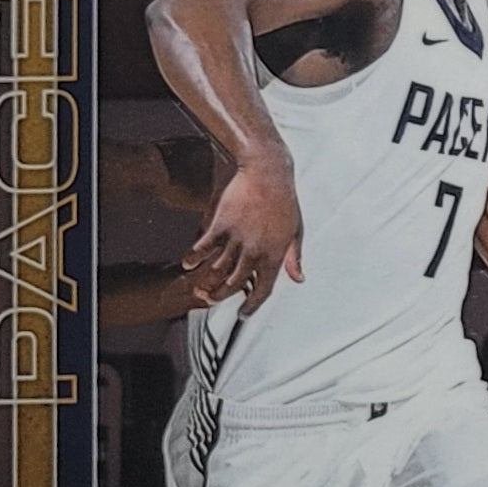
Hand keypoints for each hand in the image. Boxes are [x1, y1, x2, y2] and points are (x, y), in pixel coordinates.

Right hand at [182, 146, 303, 312]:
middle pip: (235, 284)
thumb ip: (294, 258)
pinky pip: (205, 247)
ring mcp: (237, 238)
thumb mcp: (296, 231)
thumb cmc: (284, 200)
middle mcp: (255, 251)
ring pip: (218, 269)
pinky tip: (189, 263)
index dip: (252, 306)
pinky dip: (195, 257)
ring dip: (206, 281)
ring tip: (200, 288)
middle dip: (222, 297)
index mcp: (275, 255)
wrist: (267, 172)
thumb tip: (298, 278)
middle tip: (213, 300)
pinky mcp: (221, 224)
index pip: (263, 290)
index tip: (244, 314)